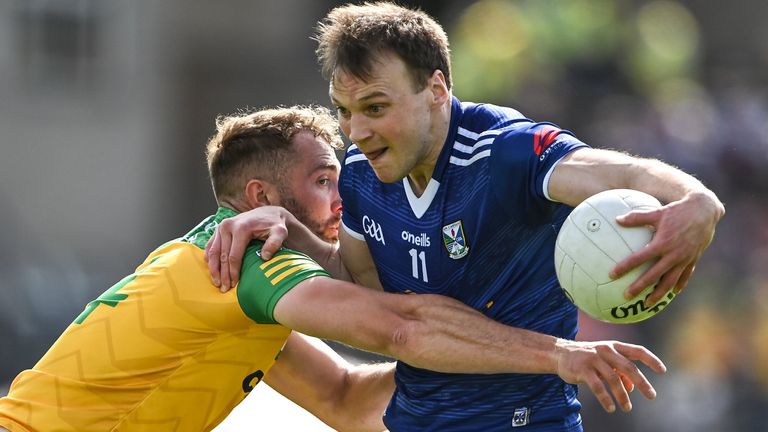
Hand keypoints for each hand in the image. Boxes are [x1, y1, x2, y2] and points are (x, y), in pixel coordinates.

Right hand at [205, 206, 289, 290]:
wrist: (268, 214)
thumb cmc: (275, 225)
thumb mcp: (280, 232)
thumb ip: (275, 243)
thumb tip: (264, 257)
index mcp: (241, 228)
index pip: (234, 256)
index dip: (233, 272)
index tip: (235, 285)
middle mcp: (227, 226)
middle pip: (222, 256)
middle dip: (222, 274)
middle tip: (224, 289)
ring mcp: (221, 227)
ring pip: (212, 252)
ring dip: (213, 269)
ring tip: (217, 283)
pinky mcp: (218, 229)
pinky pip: (210, 246)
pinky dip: (210, 259)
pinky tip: (212, 270)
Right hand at [554, 339, 665, 412]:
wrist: (560, 353)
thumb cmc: (587, 357)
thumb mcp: (605, 361)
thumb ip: (620, 372)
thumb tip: (633, 387)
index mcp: (614, 346)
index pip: (637, 350)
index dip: (651, 359)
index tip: (663, 370)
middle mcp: (606, 350)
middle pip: (628, 367)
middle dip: (642, 382)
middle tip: (652, 396)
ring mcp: (594, 358)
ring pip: (614, 379)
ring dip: (622, 395)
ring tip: (627, 408)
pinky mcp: (583, 369)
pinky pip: (598, 386)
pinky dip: (606, 398)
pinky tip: (611, 408)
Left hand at [610, 191, 724, 305]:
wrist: (705, 210)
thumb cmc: (678, 210)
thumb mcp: (656, 212)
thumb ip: (636, 217)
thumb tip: (617, 220)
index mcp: (662, 243)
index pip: (639, 258)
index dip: (625, 267)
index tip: (612, 274)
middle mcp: (674, 254)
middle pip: (653, 275)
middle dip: (639, 287)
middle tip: (626, 296)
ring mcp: (685, 259)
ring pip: (670, 281)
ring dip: (658, 294)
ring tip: (647, 303)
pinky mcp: (693, 259)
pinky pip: (685, 276)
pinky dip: (678, 285)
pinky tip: (672, 293)